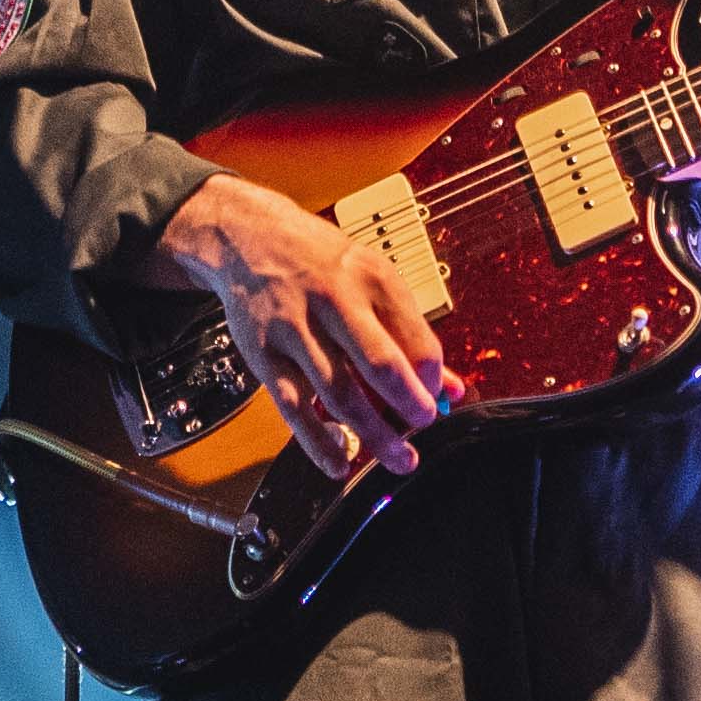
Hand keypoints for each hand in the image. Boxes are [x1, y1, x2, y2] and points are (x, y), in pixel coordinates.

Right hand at [151, 173, 445, 475]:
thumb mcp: (373, 278)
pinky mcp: (264, 354)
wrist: (250, 237)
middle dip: (409, 406)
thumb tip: (449, 387)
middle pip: (380, 365)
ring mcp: (295, 328)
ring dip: (374, 434)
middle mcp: (334, 299)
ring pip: (339, 393)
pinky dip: (318, 442)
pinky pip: (294, 407)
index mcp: (372, 277)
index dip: (432, 379)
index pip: (417, 340)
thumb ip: (410, 332)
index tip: (435, 397)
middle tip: (423, 428)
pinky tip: (340, 462)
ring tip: (398, 458)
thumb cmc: (320, 260)